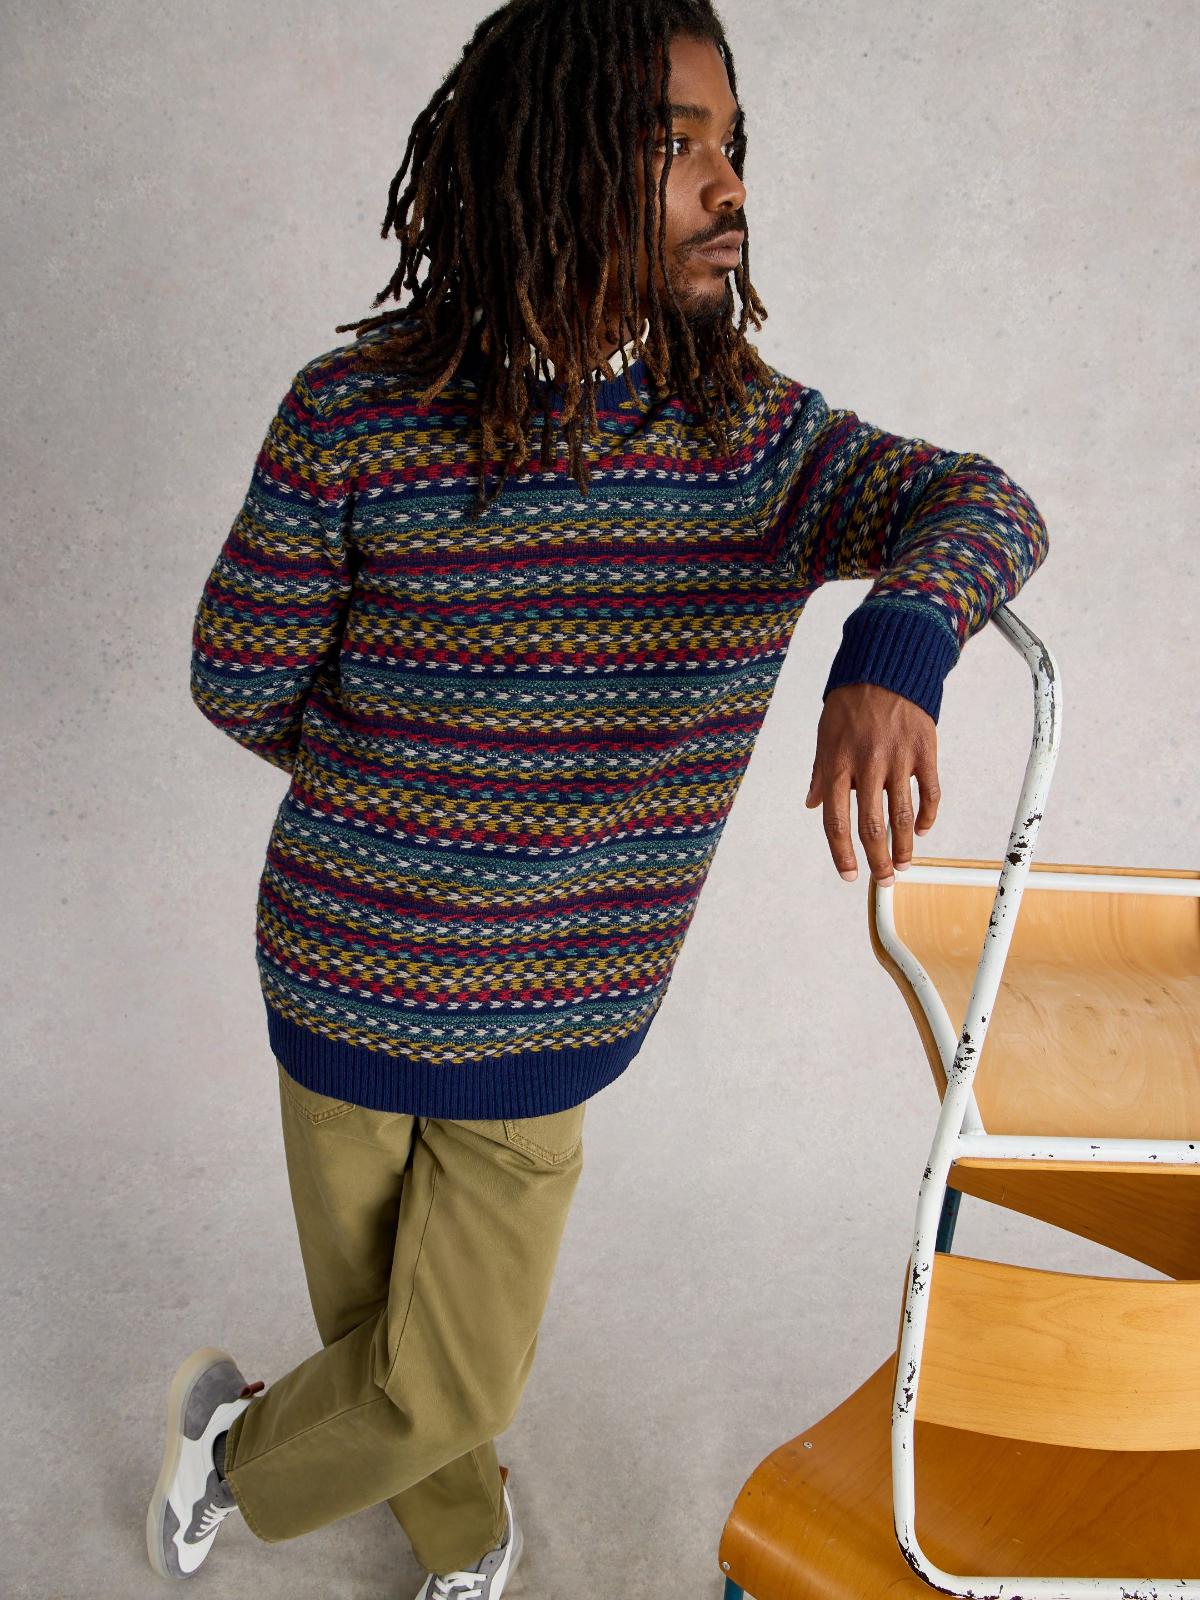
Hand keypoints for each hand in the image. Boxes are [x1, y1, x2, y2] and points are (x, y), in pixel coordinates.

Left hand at [804, 683, 940, 885]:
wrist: (885, 665)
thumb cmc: (850, 702)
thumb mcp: (825, 734)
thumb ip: (821, 772)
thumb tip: (814, 805)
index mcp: (837, 763)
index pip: (837, 821)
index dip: (842, 853)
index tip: (849, 875)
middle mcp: (866, 764)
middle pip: (871, 825)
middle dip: (877, 859)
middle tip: (883, 879)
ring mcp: (897, 759)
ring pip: (902, 815)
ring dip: (903, 846)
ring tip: (903, 864)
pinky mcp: (924, 751)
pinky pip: (929, 793)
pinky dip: (927, 816)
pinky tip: (922, 830)